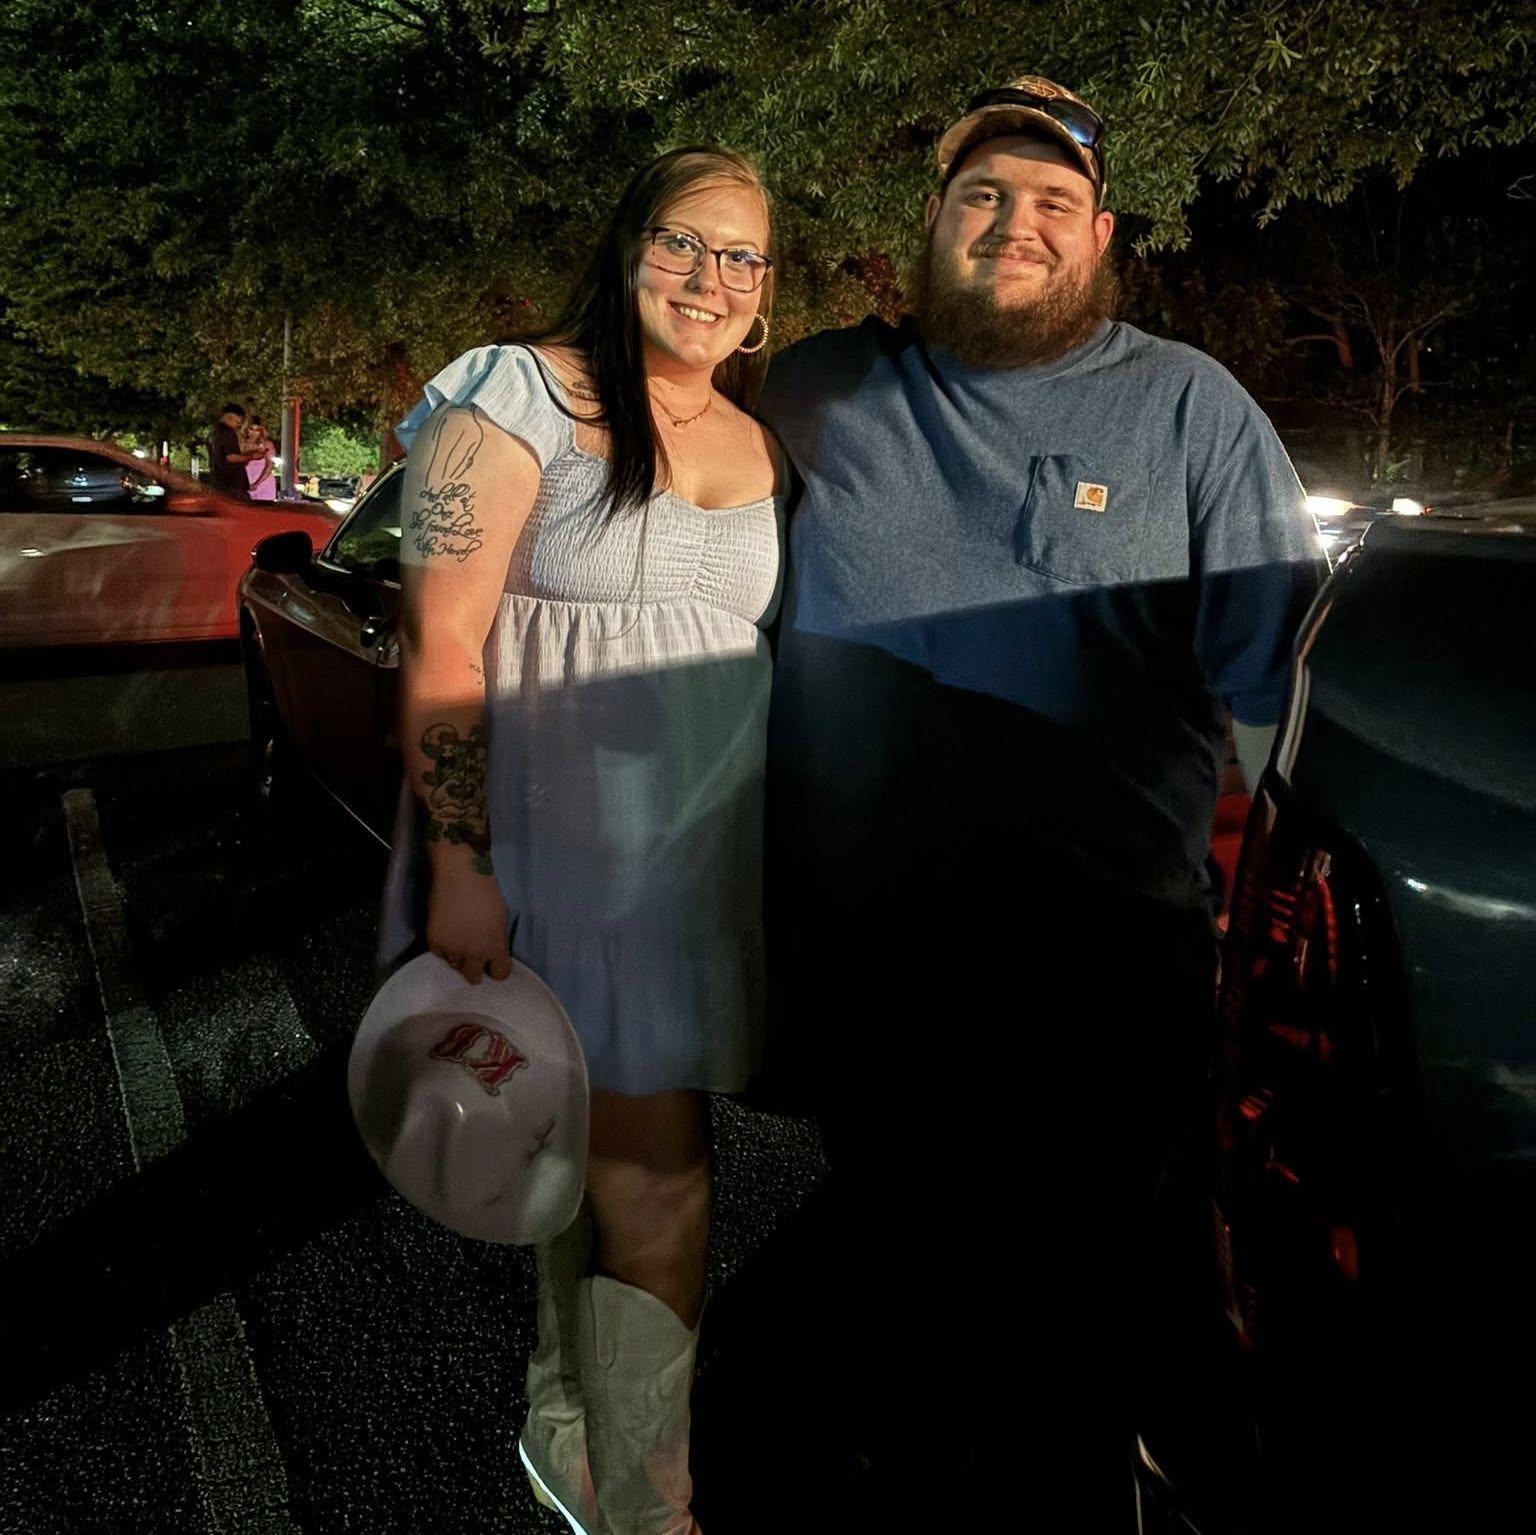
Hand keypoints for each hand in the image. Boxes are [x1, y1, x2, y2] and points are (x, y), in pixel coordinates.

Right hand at [426, 865, 512, 983]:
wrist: (460, 874)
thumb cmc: (486, 891)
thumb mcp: (500, 920)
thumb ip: (496, 941)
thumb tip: (490, 953)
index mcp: (496, 947)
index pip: (500, 973)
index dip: (497, 969)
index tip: (493, 963)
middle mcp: (475, 953)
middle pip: (474, 977)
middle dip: (475, 969)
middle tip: (473, 957)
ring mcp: (453, 950)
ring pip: (455, 966)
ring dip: (458, 957)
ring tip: (458, 940)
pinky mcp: (435, 943)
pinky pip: (440, 955)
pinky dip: (443, 948)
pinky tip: (446, 934)